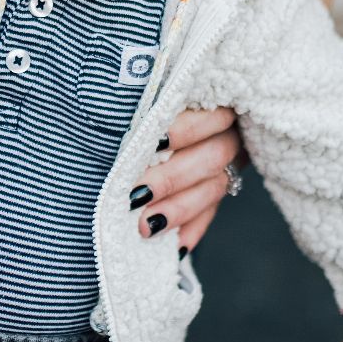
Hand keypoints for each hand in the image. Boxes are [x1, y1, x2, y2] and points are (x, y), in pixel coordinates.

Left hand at [130, 105, 244, 249]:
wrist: (144, 109)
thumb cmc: (137, 99)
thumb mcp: (144, 95)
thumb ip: (143, 104)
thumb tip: (113, 111)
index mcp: (212, 99)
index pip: (208, 114)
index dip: (182, 131)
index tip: (153, 143)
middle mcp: (226, 131)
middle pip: (212, 156)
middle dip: (172, 179)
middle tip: (135, 195)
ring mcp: (228, 162)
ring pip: (214, 188)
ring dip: (179, 209)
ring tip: (146, 226)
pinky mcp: (219, 188)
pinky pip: (211, 212)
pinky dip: (192, 229)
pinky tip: (174, 246)